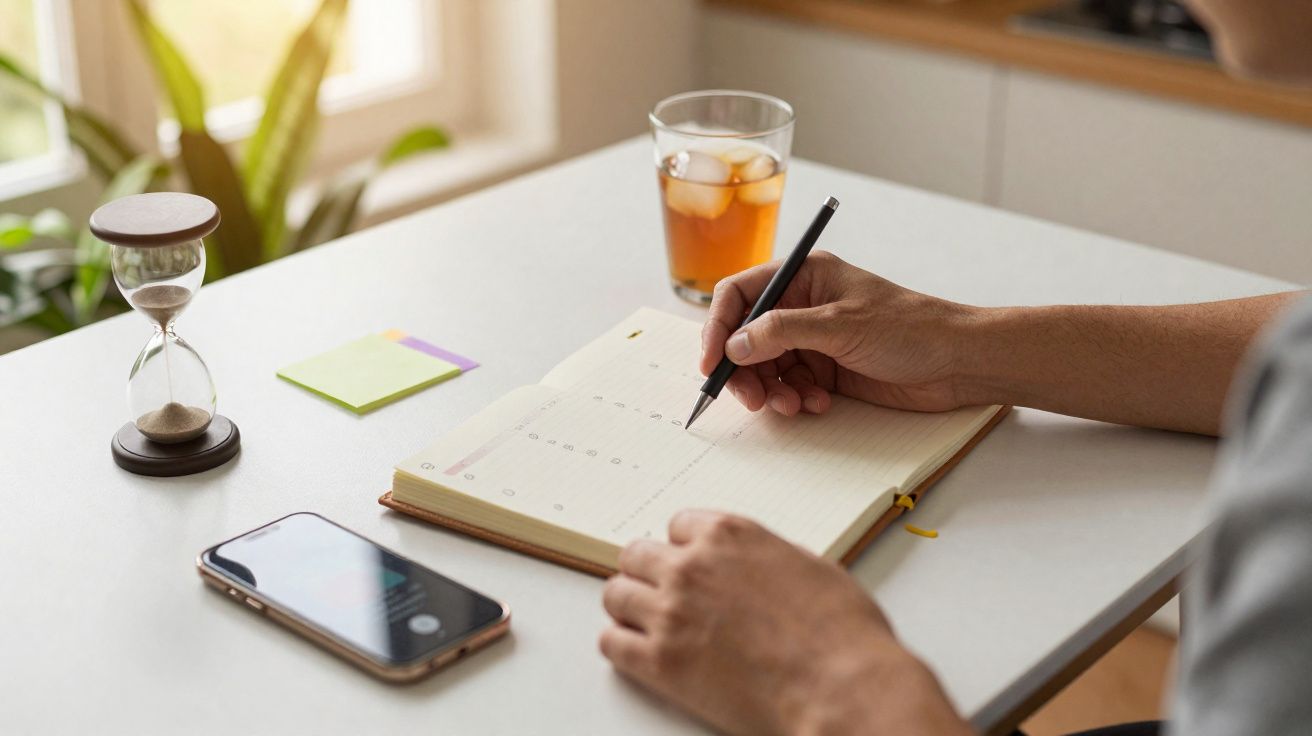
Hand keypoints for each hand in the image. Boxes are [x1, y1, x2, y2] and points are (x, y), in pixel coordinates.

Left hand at [599, 510, 970, 735]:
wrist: (841, 688)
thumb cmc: (842, 634)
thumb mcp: (811, 568)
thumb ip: (767, 558)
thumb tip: (758, 567)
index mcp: (730, 535)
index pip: (678, 525)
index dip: (684, 547)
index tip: (687, 561)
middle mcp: (692, 566)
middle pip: (637, 555)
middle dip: (648, 573)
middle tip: (659, 592)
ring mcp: (671, 612)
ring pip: (616, 594)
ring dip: (629, 606)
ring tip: (644, 622)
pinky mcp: (660, 662)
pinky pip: (611, 643)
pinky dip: (621, 646)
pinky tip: (638, 652)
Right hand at [701, 251, 976, 415]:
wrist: (958, 362)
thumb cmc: (911, 328)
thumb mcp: (841, 325)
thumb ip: (782, 332)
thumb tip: (735, 345)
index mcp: (803, 276)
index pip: (739, 295)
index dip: (718, 328)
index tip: (711, 364)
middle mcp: (802, 305)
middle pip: (746, 337)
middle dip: (744, 370)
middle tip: (751, 399)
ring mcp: (813, 339)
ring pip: (766, 367)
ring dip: (771, 390)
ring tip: (793, 405)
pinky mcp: (826, 370)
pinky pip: (790, 386)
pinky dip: (795, 399)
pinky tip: (819, 404)